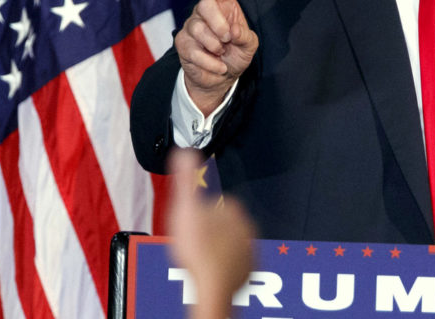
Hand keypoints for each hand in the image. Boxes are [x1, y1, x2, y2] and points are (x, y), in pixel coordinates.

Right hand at [168, 150, 255, 318]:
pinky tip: (212, 266)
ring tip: (201, 254)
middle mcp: (247, 226)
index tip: (191, 221)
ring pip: (230, 241)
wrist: (212, 285)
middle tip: (193, 239)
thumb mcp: (185, 208)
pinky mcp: (249, 268)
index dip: (201, 211)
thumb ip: (186, 179)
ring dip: (217, 245)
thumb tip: (185, 151)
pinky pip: (236, 260)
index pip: (217, 202)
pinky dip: (225, 262)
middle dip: (210, 228)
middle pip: (224, 223)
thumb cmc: (200, 250)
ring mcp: (250, 247)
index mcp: (233, 208)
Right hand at [177, 0, 258, 114]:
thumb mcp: (249, 45)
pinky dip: (210, 62)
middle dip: (218, 24)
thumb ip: (245, 36)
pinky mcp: (182, 43)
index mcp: (224, 7)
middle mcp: (205, 13)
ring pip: (198, 29)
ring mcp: (191, 27)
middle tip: (227, 39)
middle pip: (205, 5)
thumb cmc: (236, 54)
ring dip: (215, 47)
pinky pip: (194, 50)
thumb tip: (233, 31)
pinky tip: (216, 66)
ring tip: (221, 54)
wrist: (221, 78)